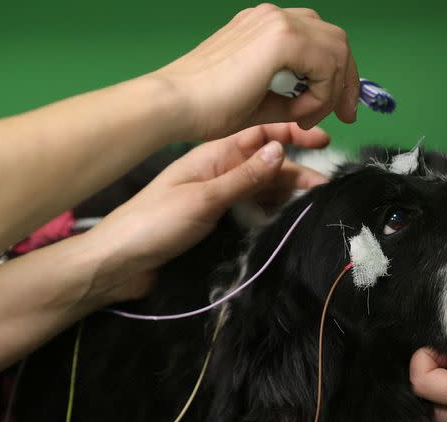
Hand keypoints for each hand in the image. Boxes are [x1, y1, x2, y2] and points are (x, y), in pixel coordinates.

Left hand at [84, 122, 329, 301]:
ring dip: (287, 196)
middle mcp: (220, 172)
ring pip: (262, 191)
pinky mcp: (216, 223)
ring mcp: (218, 198)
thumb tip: (280, 149)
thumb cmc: (155, 223)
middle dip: (297, 173)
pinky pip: (252, 213)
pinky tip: (287, 223)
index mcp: (214, 156)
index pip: (260, 135)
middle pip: (267, 166)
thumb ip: (244, 176)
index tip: (325, 142)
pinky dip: (271, 215)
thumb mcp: (204, 198)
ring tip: (313, 207)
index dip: (292, 134)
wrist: (121, 261)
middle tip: (325, 189)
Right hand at [154, 4, 358, 138]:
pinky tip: (299, 113)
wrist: (176, 104)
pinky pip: (325, 64)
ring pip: (336, 50)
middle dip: (347, 80)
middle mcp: (273, 17)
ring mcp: (277, 22)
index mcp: (265, 27)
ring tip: (307, 118)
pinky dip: (321, 93)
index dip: (338, 74)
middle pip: (335, 39)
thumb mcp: (263, 101)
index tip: (341, 108)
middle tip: (346, 114)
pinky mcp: (280, 37)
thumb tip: (321, 105)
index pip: (320, 40)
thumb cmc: (207, 107)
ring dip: (332, 90)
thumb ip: (294, 96)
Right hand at [410, 316, 446, 421]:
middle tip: (431, 364)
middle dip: (417, 395)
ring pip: (420, 405)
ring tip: (438, 355)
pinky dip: (423, 362)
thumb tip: (435, 375)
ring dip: (420, 374)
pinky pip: (425, 383)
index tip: (434, 377)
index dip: (424, 410)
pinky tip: (440, 349)